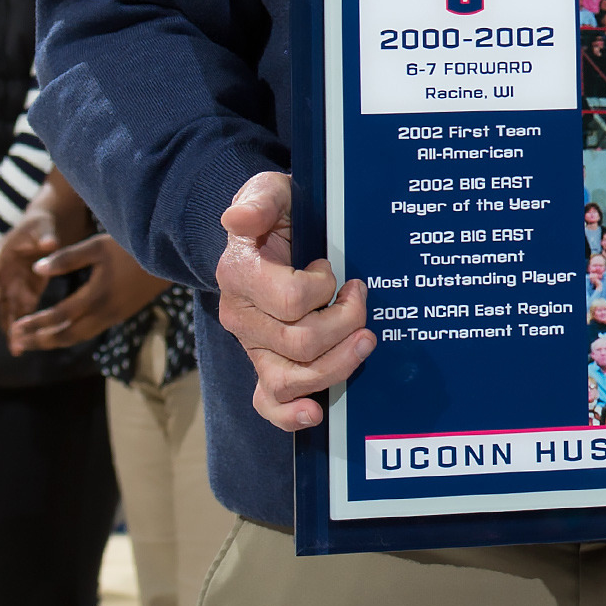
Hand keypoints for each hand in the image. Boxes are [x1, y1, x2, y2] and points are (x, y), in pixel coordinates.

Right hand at [0, 198, 74, 349]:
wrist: (42, 231)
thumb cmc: (38, 226)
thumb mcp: (41, 227)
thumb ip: (44, 236)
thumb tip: (50, 243)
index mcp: (0, 259)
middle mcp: (0, 277)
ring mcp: (11, 288)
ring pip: (4, 313)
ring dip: (8, 332)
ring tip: (15, 351)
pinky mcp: (24, 294)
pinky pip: (20, 314)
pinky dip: (21, 329)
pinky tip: (23, 347)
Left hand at [11, 234, 171, 350]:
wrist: (171, 257)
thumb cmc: (132, 246)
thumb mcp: (97, 246)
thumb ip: (66, 259)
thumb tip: (36, 269)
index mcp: (96, 296)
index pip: (58, 316)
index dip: (35, 323)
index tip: (15, 326)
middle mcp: (105, 312)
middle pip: (67, 335)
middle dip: (40, 340)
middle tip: (17, 341)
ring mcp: (114, 316)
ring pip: (78, 336)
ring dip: (53, 341)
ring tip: (32, 341)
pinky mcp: (120, 314)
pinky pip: (89, 331)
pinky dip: (69, 335)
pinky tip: (60, 330)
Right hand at [214, 170, 374, 431]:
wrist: (270, 232)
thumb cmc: (278, 212)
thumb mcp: (271, 191)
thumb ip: (258, 202)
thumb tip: (239, 219)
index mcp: (240, 274)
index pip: (291, 300)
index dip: (323, 288)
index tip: (334, 270)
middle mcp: (242, 316)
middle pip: (301, 342)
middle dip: (345, 322)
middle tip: (361, 296)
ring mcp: (254, 345)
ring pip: (292, 379)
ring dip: (337, 365)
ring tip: (366, 341)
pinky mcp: (266, 363)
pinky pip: (269, 402)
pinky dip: (290, 414)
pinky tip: (315, 414)